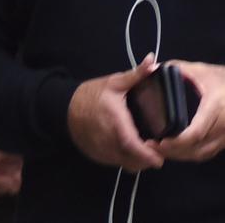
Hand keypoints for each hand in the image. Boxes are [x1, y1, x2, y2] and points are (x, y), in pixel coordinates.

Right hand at [67, 53, 163, 171]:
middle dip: (146, 161)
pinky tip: (132, 152)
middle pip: (130, 159)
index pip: (132, 144)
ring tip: (148, 154)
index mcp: (115, 121)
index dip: (146, 154)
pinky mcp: (96, 155)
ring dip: (137, 162)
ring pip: (123, 163)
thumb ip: (136, 74)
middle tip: (159, 154)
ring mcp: (101, 150)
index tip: (160, 159)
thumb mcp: (114, 82)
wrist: (65, 107)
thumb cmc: (92, 94)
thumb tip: (153, 60)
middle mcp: (108, 140)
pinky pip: (114, 163)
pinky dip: (126, 160)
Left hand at [152, 60, 224, 161]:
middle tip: (152, 148)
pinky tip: (177, 152)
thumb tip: (153, 67)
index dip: (177, 142)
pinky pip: (207, 154)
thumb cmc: (223, 79)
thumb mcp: (201, 69)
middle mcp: (223, 125)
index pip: (196, 132)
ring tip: (161, 151)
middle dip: (173, 151)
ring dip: (180, 156)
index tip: (160, 142)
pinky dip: (191, 155)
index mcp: (216, 106)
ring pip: (201, 154)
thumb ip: (177, 68)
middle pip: (196, 147)